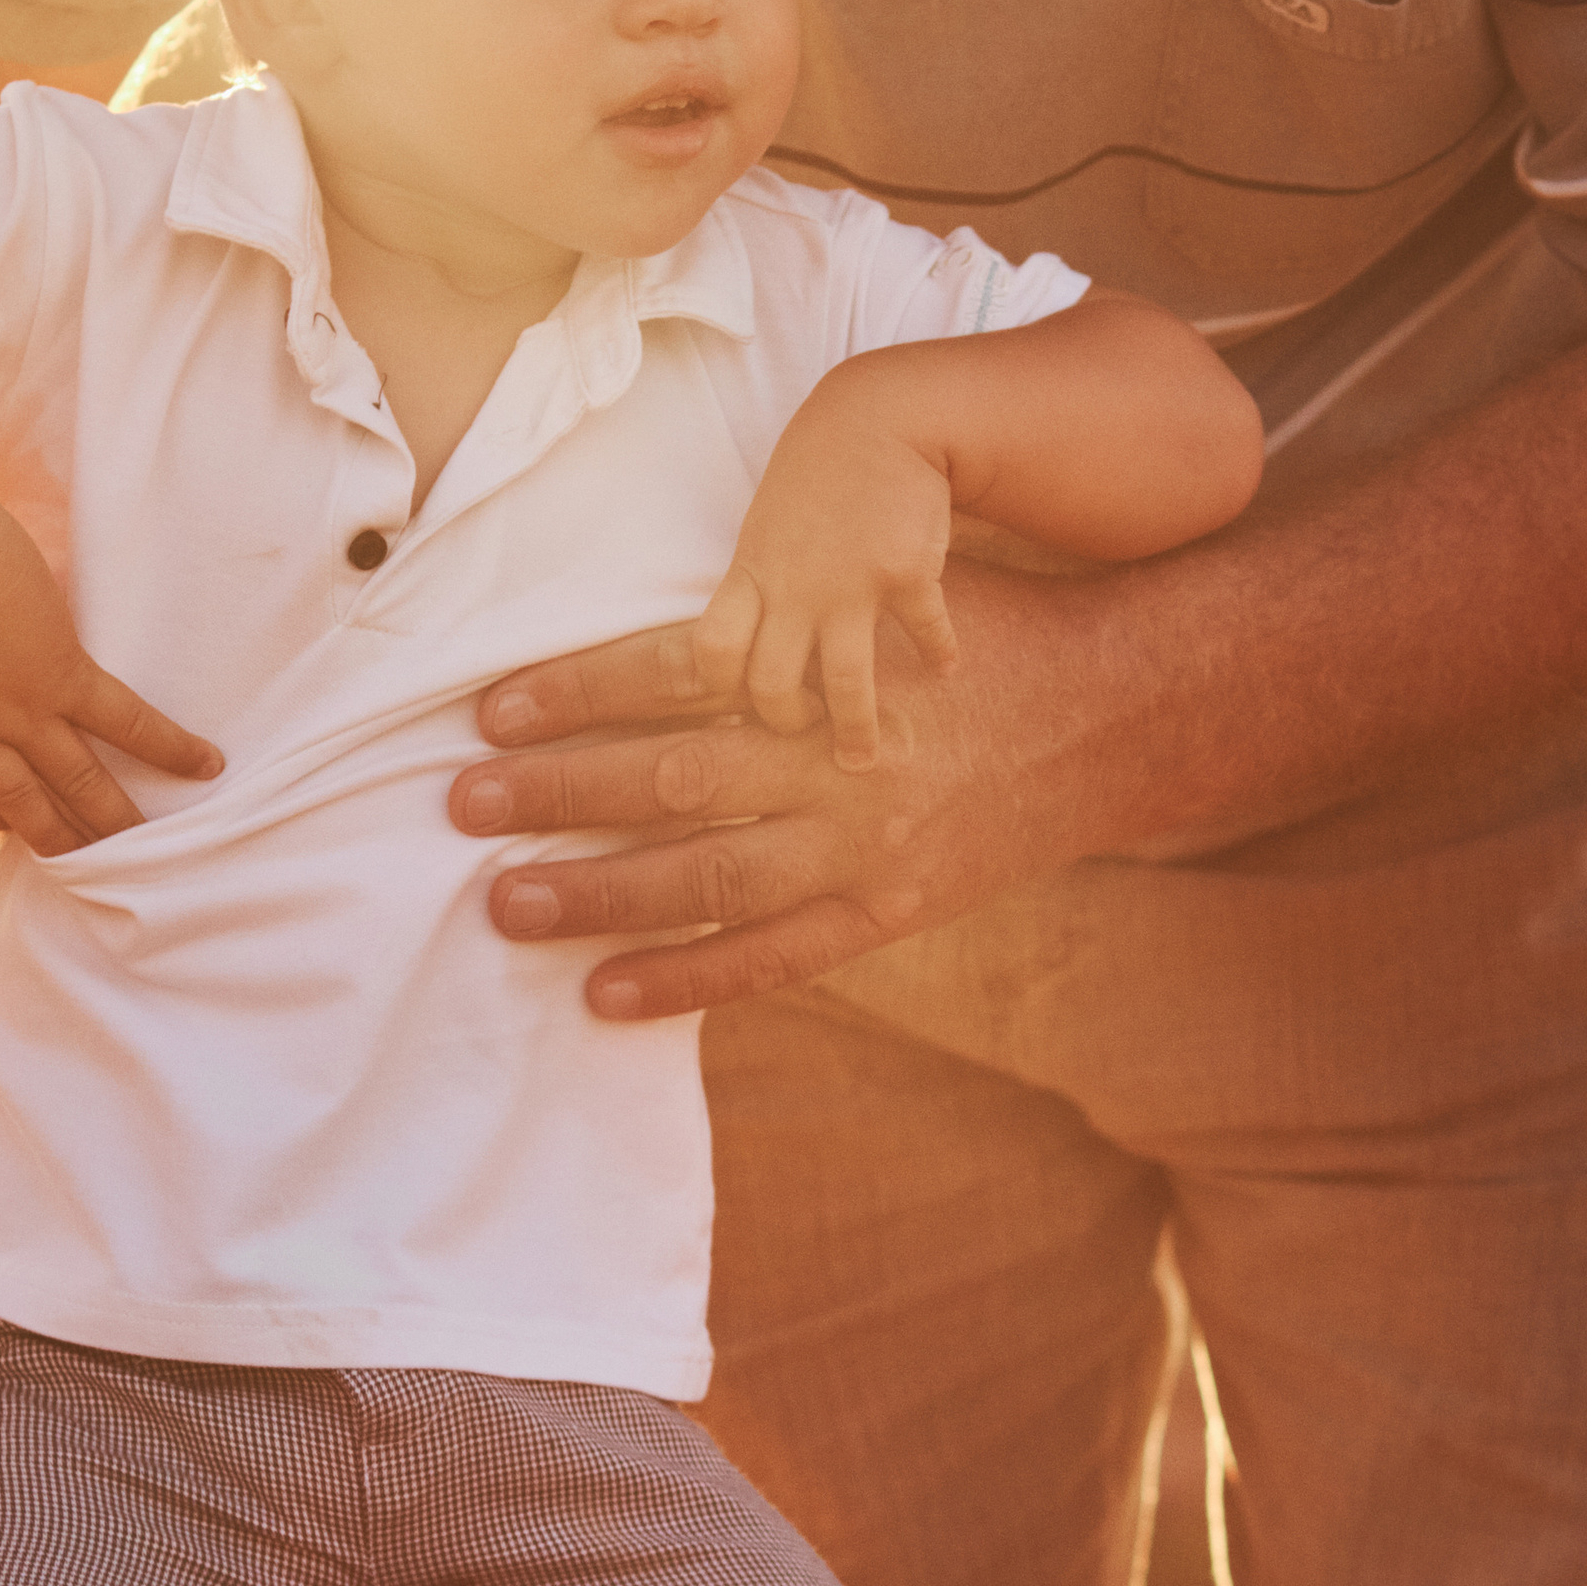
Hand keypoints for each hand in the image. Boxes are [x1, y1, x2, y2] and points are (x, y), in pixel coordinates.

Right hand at [0, 497, 221, 859]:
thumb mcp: (47, 587)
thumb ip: (58, 628)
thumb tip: (66, 632)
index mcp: (63, 675)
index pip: (135, 724)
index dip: (175, 750)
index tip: (210, 769)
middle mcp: (23, 715)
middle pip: (82, 782)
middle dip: (116, 820)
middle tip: (143, 849)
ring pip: (16, 800)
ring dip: (47, 836)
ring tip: (68, 864)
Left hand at [450, 567, 1125, 1019]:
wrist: (1122, 714)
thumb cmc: (987, 634)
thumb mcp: (890, 593)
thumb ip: (784, 619)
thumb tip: (658, 632)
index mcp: (832, 669)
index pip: (678, 674)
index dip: (579, 691)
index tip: (490, 709)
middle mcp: (841, 761)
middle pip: (674, 778)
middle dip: (560, 792)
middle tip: (464, 803)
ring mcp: (866, 846)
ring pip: (708, 876)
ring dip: (599, 891)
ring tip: (504, 901)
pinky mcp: (890, 908)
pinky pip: (773, 958)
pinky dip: (685, 979)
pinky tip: (602, 992)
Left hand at [692, 407, 957, 769]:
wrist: (879, 420)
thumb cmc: (816, 475)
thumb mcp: (766, 528)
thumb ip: (758, 586)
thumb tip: (744, 648)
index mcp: (752, 574)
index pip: (712, 654)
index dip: (721, 692)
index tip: (738, 710)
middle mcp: (795, 588)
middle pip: (771, 686)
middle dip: (786, 725)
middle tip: (805, 741)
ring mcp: (852, 586)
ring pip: (846, 683)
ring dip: (857, 730)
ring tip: (866, 759)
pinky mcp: (907, 577)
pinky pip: (923, 634)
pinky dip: (938, 655)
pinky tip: (947, 668)